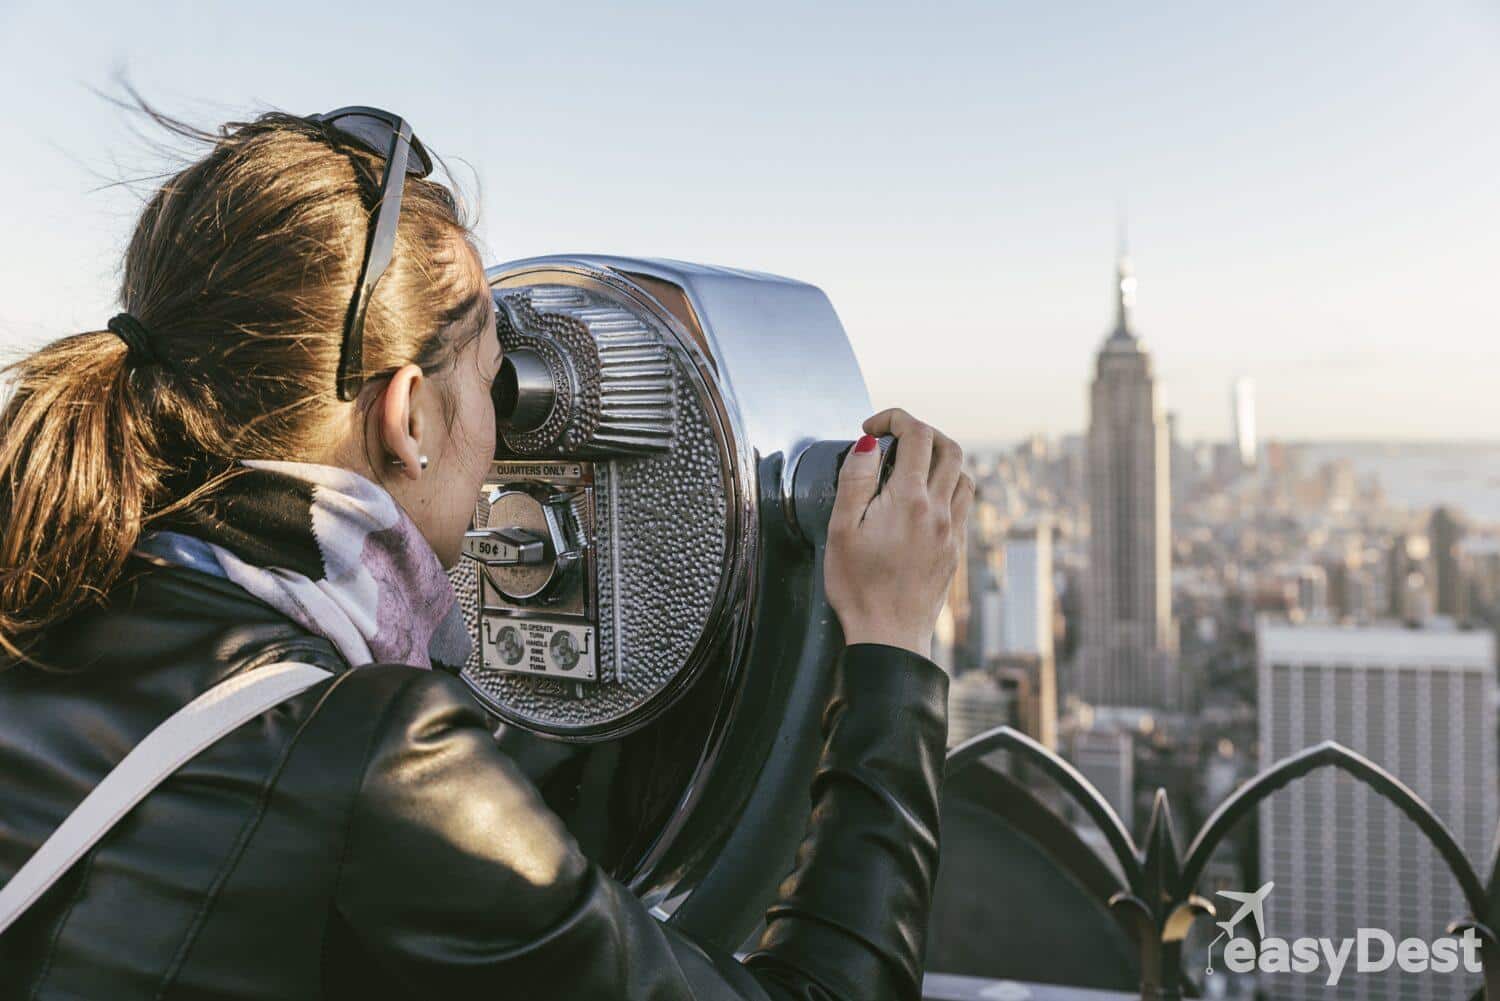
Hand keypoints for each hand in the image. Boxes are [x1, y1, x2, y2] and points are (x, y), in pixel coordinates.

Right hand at [823, 408, 973, 659]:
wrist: (889, 635)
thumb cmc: (858, 587)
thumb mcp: (841, 529)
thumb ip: (855, 479)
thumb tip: (868, 445)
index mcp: (909, 500)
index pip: (917, 435)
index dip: (894, 418)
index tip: (870, 428)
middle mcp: (938, 510)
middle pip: (950, 447)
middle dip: (922, 432)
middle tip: (894, 439)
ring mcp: (951, 530)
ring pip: (963, 474)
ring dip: (940, 459)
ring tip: (910, 467)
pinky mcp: (955, 549)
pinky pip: (963, 504)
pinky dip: (948, 487)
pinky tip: (923, 500)